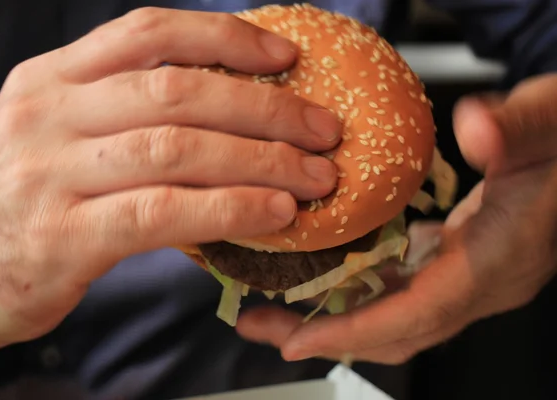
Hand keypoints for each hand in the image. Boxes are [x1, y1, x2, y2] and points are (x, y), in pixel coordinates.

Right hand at [0, 8, 341, 352]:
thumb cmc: (21, 202)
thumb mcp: (60, 136)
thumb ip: (124, 114)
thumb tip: (226, 110)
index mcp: (51, 79)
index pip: (148, 33)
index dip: (225, 37)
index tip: (285, 55)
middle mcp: (48, 114)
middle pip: (178, 91)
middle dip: (265, 108)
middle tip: (323, 129)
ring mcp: (51, 174)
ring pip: (177, 148)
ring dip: (261, 160)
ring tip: (314, 176)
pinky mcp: (62, 237)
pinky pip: (163, 212)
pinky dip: (229, 209)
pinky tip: (274, 214)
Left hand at [236, 73, 556, 363]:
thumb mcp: (545, 123)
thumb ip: (513, 128)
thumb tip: (475, 127)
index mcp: (494, 260)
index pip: (418, 315)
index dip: (355, 333)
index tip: (298, 342)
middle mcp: (481, 283)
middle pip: (395, 330)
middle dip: (326, 336)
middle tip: (262, 327)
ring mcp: (471, 279)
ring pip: (395, 317)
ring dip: (336, 318)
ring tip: (278, 308)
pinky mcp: (460, 264)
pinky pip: (403, 294)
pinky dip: (361, 295)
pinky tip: (326, 278)